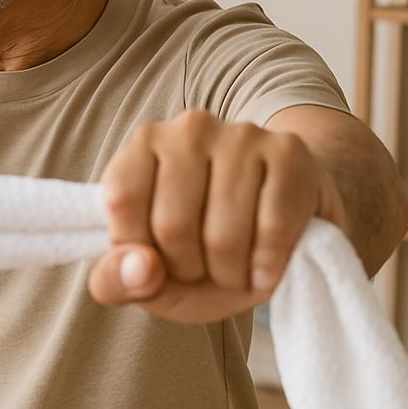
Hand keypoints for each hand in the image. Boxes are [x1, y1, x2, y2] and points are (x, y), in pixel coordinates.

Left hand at [87, 109, 348, 323]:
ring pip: (224, 234)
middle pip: (173, 224)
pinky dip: (268, 266)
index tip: (159, 263)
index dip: (140, 253)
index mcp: (143, 145)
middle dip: (189, 269)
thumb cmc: (205, 247)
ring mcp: (242, 135)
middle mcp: (189, 129)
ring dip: (230, 274)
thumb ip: (119, 280)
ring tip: (236, 269)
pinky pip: (273, 229)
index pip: (122, 202)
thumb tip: (141, 269)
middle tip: (205, 269)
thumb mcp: (151, 276)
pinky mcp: (288, 153)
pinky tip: (265, 270)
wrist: (285, 219)